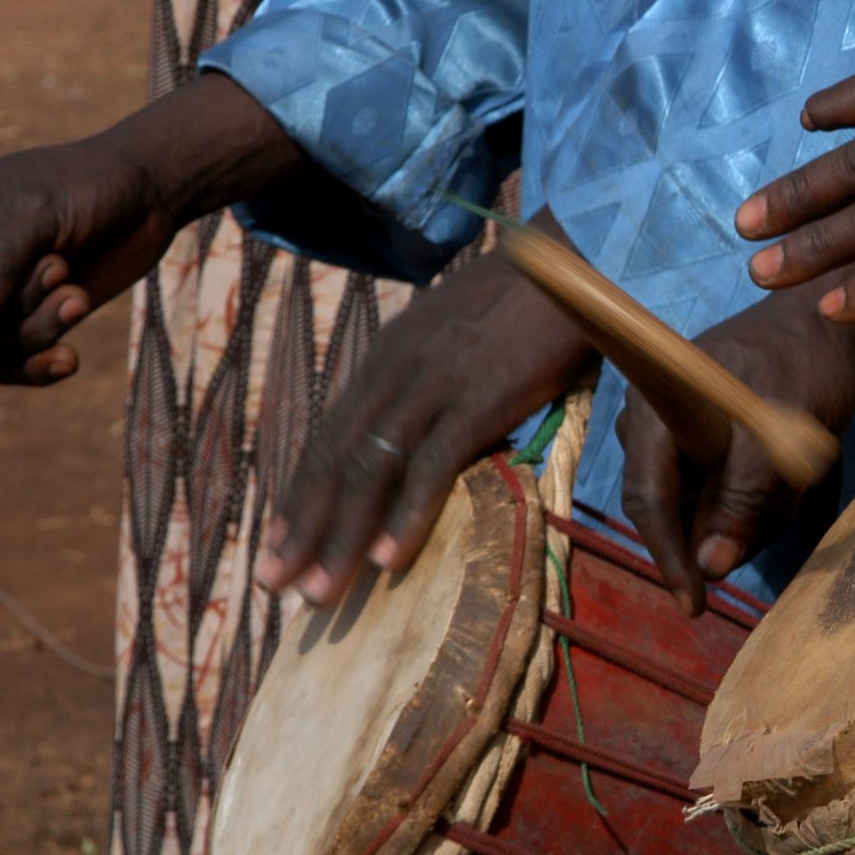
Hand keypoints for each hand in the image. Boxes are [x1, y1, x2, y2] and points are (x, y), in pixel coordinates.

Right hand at [0, 137, 174, 384]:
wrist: (149, 196)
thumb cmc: (87, 187)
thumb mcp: (37, 211)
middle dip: (12, 311)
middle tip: (59, 268)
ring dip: (35, 331)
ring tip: (77, 295)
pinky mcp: (32, 321)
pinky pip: (12, 366)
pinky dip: (39, 367)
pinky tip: (68, 358)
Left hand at [257, 249, 595, 602]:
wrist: (577, 258)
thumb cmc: (533, 297)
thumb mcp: (463, 331)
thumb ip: (436, 373)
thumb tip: (429, 420)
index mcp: (390, 355)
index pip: (331, 436)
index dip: (301, 494)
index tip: (278, 544)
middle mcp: (397, 370)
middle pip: (337, 459)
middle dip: (304, 528)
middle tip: (277, 587)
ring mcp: (435, 384)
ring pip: (370, 470)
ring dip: (340, 536)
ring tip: (321, 595)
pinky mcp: (480, 398)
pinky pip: (431, 466)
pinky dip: (405, 515)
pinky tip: (387, 560)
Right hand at [618, 289, 854, 615]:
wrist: (819, 328)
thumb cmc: (799, 366)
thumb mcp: (781, 433)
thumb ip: (745, 499)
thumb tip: (710, 566)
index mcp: (655, 412)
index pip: (649, 499)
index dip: (669, 556)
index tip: (694, 604)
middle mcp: (650, 429)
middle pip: (677, 513)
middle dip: (731, 525)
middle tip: (787, 497)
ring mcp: (672, 443)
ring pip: (704, 512)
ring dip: (754, 511)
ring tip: (793, 471)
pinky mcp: (697, 454)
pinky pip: (719, 500)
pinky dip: (757, 502)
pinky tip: (786, 475)